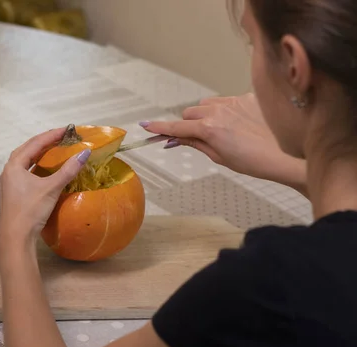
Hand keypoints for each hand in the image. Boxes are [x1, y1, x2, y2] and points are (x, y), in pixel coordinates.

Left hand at [0, 127, 90, 242]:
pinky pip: (27, 172)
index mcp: (14, 166)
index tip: (68, 129)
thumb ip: (68, 170)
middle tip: (63, 137)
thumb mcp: (51, 188)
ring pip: (26, 161)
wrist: (16, 238)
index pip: (35, 143)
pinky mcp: (14, 193)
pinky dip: (38, 166)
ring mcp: (10, 183)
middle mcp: (9, 171)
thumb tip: (85, 153)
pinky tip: (48, 169)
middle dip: (46, 142)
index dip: (52, 135)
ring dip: (41, 154)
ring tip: (56, 148)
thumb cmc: (30, 211)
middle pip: (28, 149)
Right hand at [140, 93, 306, 193]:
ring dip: (205, 114)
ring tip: (219, 131)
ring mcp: (234, 101)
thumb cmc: (255, 162)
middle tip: (194, 138)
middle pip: (190, 112)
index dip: (160, 127)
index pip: (177, 126)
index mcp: (209, 128)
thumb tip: (175, 138)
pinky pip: (227, 100)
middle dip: (187, 123)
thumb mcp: (219, 157)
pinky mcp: (248, 97)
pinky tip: (238, 124)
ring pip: (207, 104)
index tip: (146, 125)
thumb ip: (195, 143)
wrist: (287, 156)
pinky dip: (225, 110)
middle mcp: (218, 111)